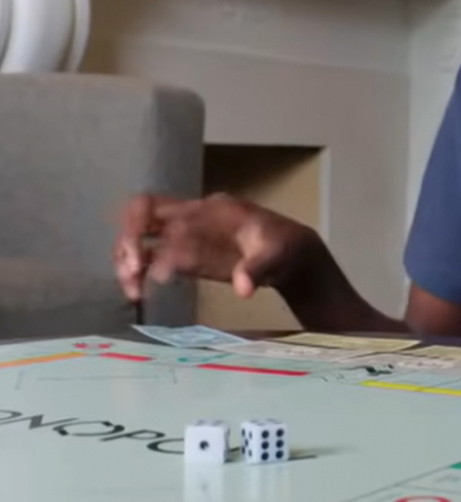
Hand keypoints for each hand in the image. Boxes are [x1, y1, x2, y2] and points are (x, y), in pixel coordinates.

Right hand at [114, 193, 315, 302]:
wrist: (293, 257)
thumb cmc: (285, 247)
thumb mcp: (276, 255)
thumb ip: (257, 269)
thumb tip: (242, 289)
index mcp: (208, 209)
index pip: (159, 207)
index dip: (141, 229)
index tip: (142, 260)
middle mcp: (191, 218)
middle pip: (140, 217)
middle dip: (127, 243)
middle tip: (132, 276)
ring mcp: (188, 237)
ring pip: (143, 239)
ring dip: (128, 261)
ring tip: (133, 291)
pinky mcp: (188, 257)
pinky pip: (154, 259)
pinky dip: (141, 274)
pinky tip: (139, 294)